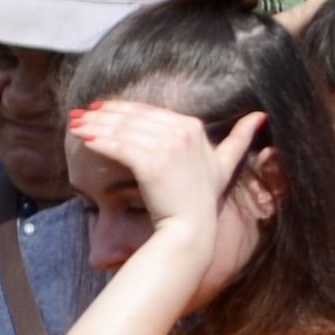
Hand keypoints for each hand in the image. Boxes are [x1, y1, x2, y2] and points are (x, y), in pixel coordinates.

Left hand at [65, 99, 264, 289]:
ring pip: (122, 130)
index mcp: (193, 127)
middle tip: (78, 114)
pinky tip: (83, 139)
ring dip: (95, 125)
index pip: (149, 111)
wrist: (191, 227)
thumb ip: (240, 139)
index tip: (100, 107)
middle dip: (102, 114)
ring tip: (74, 124)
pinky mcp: (152, 162)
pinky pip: (119, 146)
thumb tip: (260, 115)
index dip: (122, 108)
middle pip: (133, 117)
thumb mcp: (225, 164)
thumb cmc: (201, 198)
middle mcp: (183, 131)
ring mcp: (168, 146)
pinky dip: (99, 141)